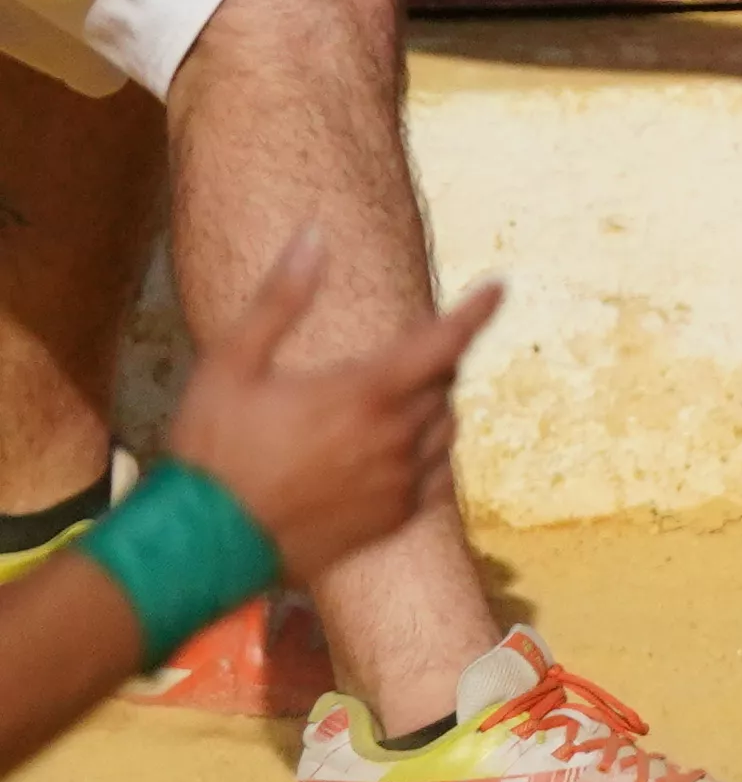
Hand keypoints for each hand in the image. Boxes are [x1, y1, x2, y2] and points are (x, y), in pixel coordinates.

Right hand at [167, 229, 489, 595]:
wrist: (202, 545)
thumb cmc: (211, 450)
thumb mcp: (230, 363)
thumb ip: (280, 298)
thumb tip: (313, 236)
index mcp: (365, 394)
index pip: (444, 343)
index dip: (475, 311)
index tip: (498, 286)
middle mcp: (395, 438)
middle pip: (443, 384)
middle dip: (432, 360)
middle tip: (406, 350)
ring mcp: (399, 484)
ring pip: (444, 428)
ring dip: (432, 404)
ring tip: (393, 397)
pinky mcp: (393, 520)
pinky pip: (437, 476)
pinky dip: (430, 451)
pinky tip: (401, 447)